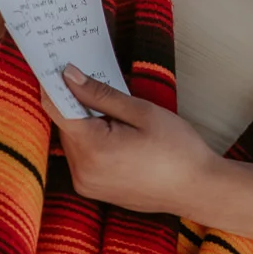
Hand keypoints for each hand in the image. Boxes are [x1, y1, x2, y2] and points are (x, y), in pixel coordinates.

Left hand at [44, 66, 223, 216]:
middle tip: (95, 80)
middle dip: (76, 102)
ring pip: (73, 141)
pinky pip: (82, 157)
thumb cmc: (176, 148)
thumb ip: (100, 94)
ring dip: (85, 122)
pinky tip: (116, 132)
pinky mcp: (93, 190)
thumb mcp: (141, 112)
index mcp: (93, 149)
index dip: (55, 84)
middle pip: (66, 126)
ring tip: (116, 112)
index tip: (58, 63)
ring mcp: (87, 185)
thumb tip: (69, 75)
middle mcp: (82, 172)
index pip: (58, 109)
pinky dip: (92, 140)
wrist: (197, 189)